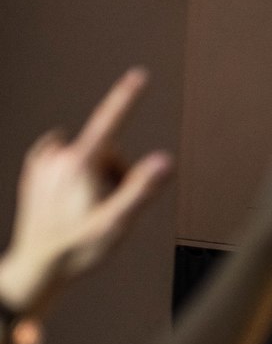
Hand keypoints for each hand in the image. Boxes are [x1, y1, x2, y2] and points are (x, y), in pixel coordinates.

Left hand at [0, 68, 172, 310]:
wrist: (35, 268)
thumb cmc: (76, 249)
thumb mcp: (116, 223)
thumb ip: (141, 189)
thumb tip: (164, 160)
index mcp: (79, 164)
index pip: (110, 122)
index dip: (127, 97)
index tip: (140, 75)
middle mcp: (57, 157)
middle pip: (106, 150)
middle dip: (116, 172)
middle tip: (109, 207)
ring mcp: (42, 164)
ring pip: (87, 157)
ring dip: (96, 176)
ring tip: (88, 210)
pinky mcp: (34, 173)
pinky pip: (67, 162)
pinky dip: (76, 175)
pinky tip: (72, 201)